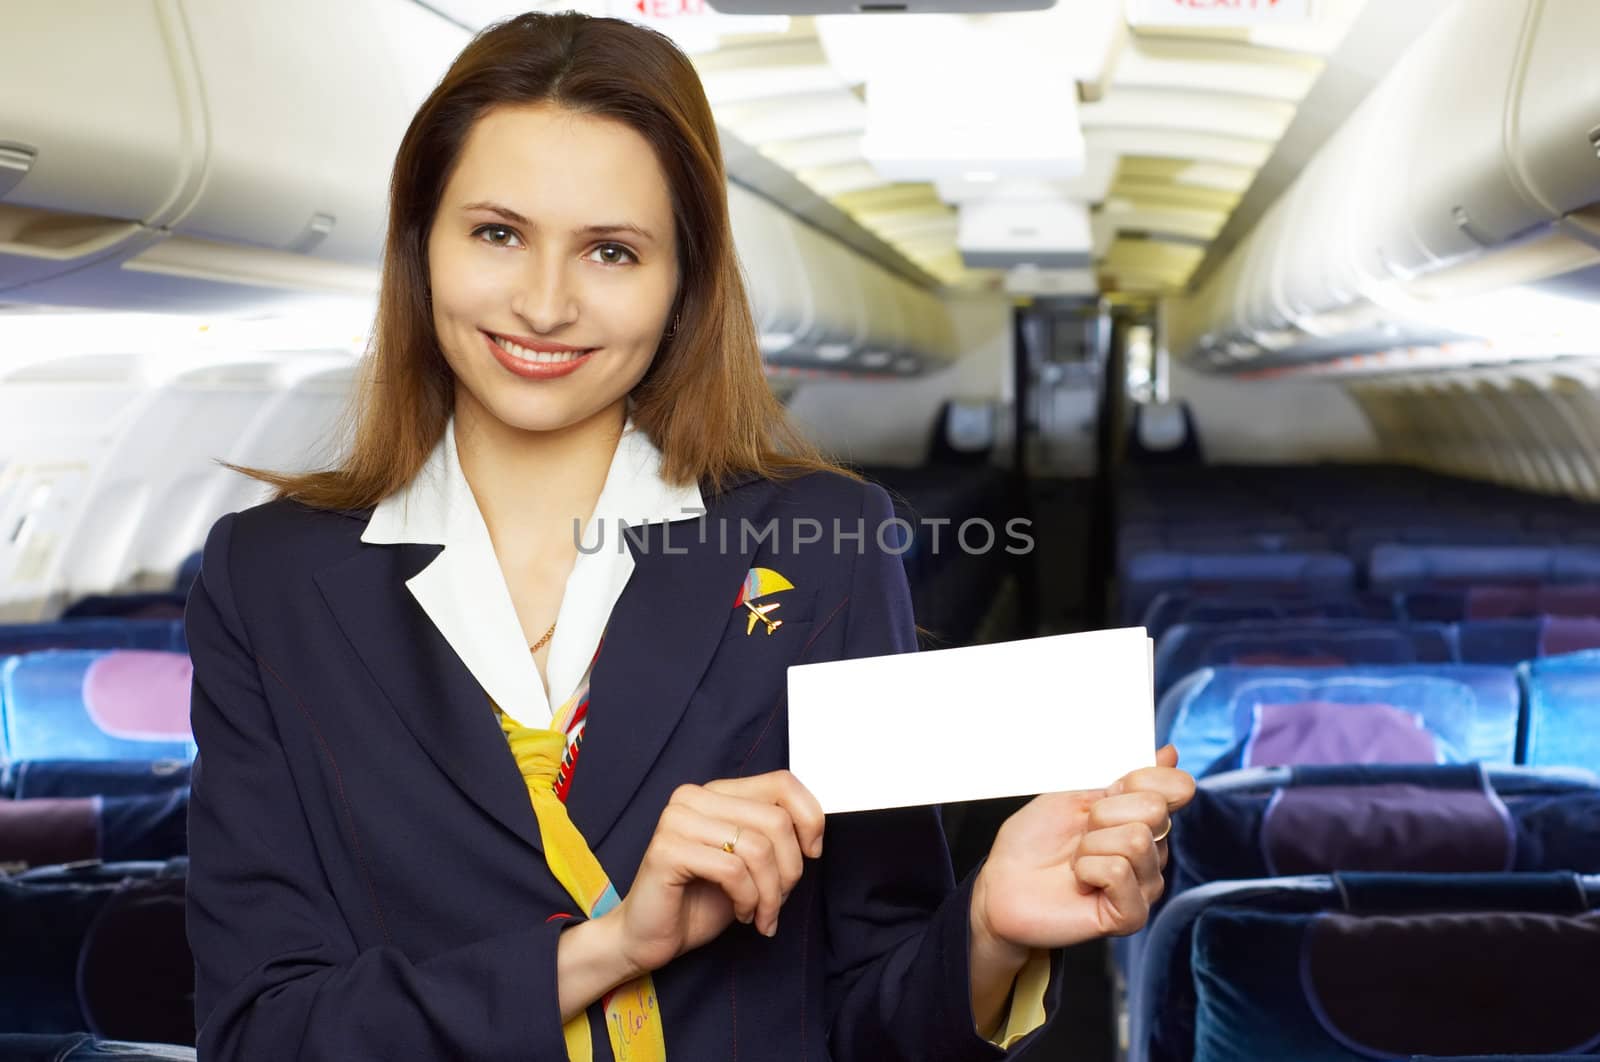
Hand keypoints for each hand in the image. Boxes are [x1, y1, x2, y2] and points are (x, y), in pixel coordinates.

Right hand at [613, 770, 824, 975]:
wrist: (650, 938)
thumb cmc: (701, 900)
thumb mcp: (750, 863)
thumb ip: (774, 837)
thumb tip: (814, 832)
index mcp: (716, 792)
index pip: (782, 782)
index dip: (810, 819)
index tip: (812, 854)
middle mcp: (694, 797)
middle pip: (775, 820)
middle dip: (789, 870)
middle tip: (778, 900)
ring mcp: (677, 820)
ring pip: (758, 848)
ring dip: (770, 893)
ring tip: (760, 913)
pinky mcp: (667, 850)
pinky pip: (732, 871)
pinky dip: (748, 900)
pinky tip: (741, 914)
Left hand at [971, 746, 1195, 960]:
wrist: (1003, 884)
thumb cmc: (1035, 840)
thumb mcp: (1074, 794)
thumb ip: (1123, 776)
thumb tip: (1169, 753)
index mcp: (1142, 818)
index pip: (1177, 786)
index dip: (1139, 780)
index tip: (1105, 791)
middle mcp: (1153, 851)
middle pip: (1155, 809)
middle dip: (1104, 813)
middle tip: (1081, 833)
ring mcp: (1146, 885)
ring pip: (1136, 840)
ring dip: (1090, 845)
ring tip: (1077, 861)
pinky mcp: (1131, 915)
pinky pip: (1119, 872)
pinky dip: (1087, 870)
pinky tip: (1080, 882)